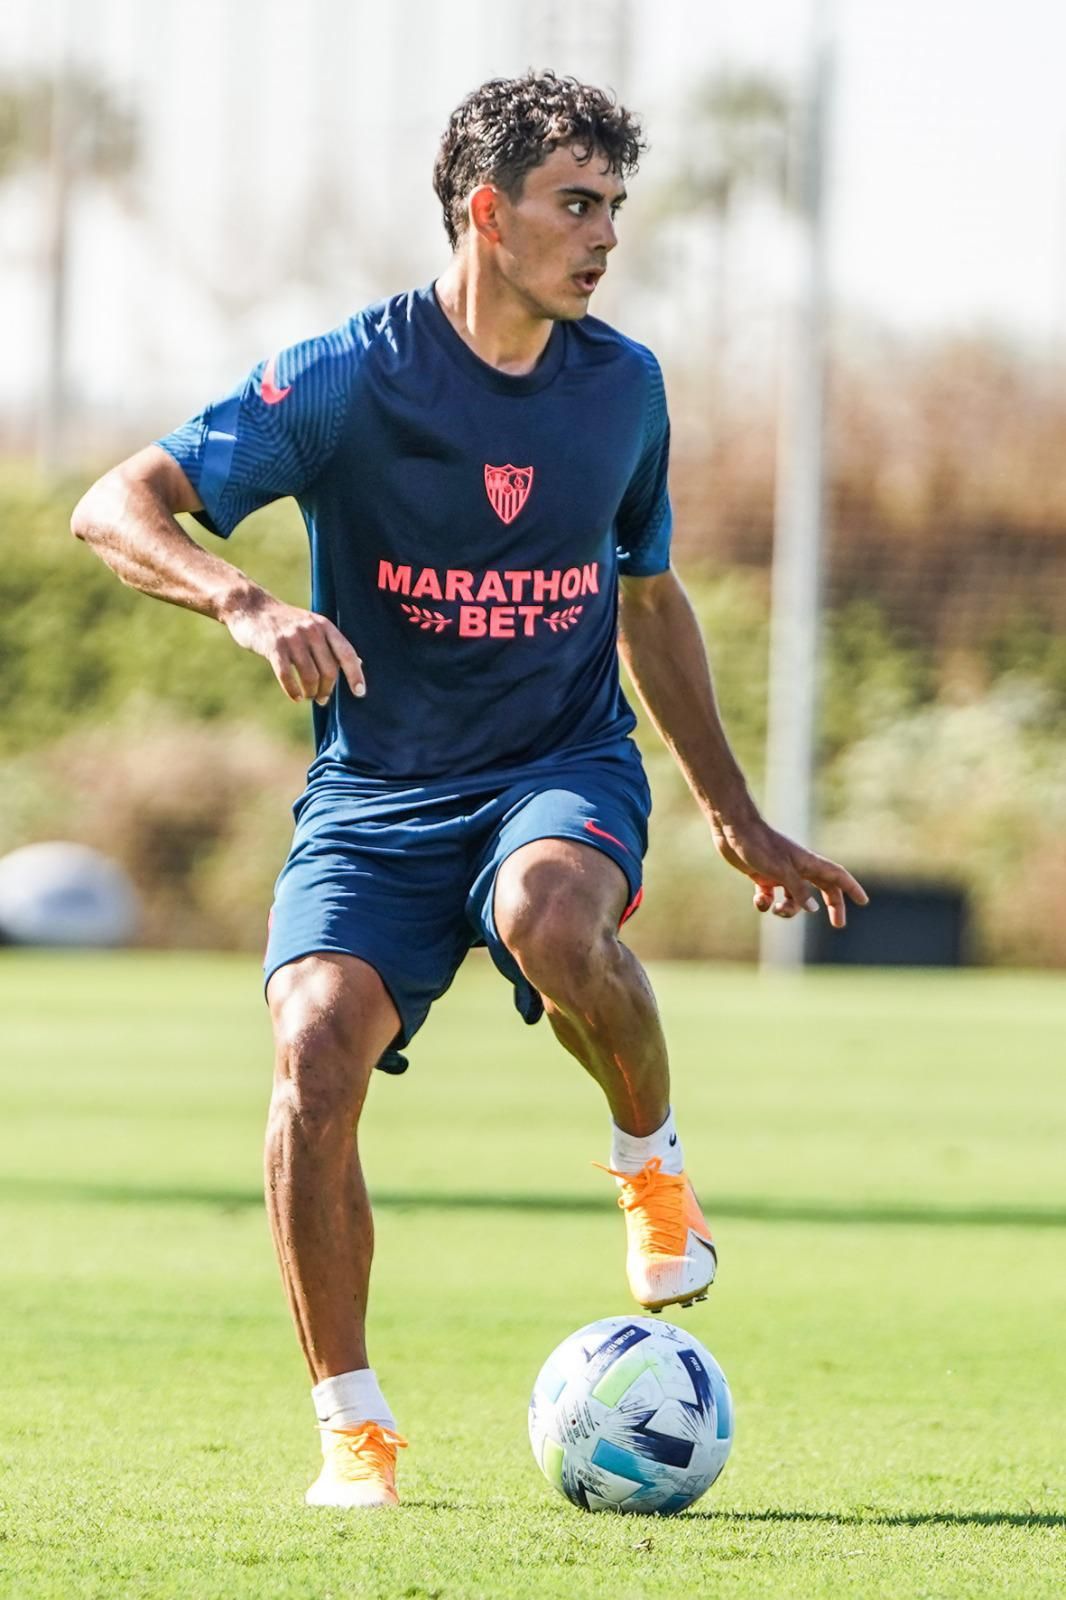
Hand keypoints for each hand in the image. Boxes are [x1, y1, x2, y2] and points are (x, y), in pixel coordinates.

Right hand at [222, 591, 365, 704]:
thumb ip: (332, 644)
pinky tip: (295, 697)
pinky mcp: (274, 646)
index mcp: (324, 626)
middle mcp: (311, 630)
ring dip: (311, 692)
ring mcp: (292, 638)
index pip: (347, 653)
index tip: (359, 693)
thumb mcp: (312, 626)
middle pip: (329, 670)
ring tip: (308, 696)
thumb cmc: (286, 623)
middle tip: (322, 698)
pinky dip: (293, 691)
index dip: (355, 675)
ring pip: (310, 676)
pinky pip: (287, 676)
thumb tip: (360, 664)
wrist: (252, 607)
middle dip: (327, 689)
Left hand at [710, 811, 867, 928]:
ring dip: (789, 909)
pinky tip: (760, 899)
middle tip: (838, 924)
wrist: (732, 830)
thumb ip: (798, 890)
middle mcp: (797, 868)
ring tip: (777, 909)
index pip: (837, 876)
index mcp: (807, 863)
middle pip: (822, 889)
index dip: (851, 888)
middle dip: (831, 905)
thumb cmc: (758, 846)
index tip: (863, 902)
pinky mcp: (763, 876)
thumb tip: (814, 909)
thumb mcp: (781, 871)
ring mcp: (780, 872)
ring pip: (794, 898)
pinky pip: (771, 897)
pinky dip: (767, 903)